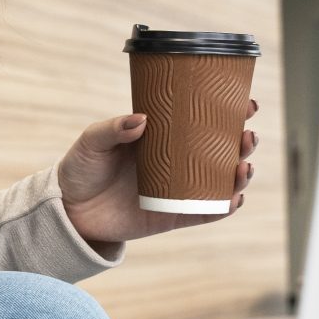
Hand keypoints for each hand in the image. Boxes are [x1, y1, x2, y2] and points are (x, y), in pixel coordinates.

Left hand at [58, 98, 258, 244]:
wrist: (70, 210)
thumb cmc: (82, 168)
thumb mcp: (92, 142)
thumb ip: (113, 129)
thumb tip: (142, 120)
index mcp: (164, 136)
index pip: (202, 120)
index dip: (230, 112)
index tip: (247, 103)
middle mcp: (178, 161)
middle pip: (222, 150)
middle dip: (243, 143)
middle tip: (248, 135)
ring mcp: (179, 189)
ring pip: (222, 181)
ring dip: (240, 174)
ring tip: (245, 166)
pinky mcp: (174, 215)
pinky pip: (207, 212)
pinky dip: (225, 207)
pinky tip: (236, 198)